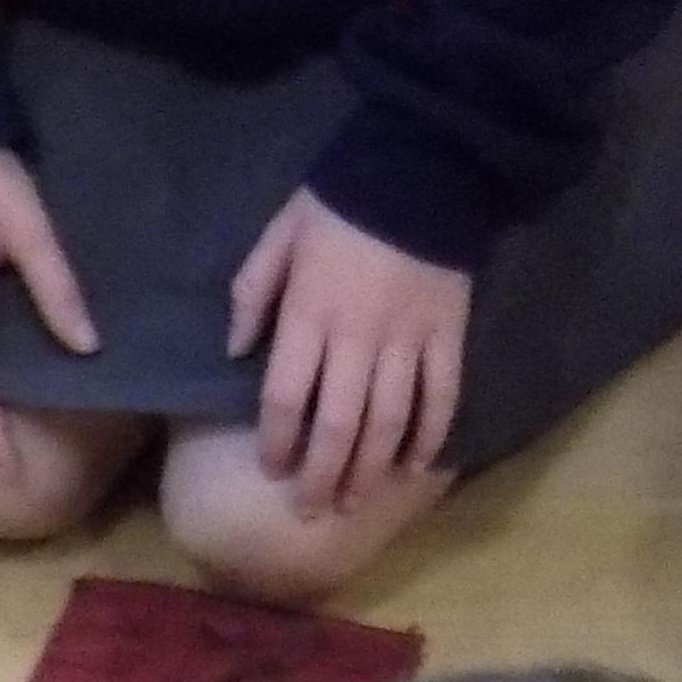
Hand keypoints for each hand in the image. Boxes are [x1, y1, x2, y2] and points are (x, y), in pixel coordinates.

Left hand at [231, 191, 470, 511]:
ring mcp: (408, 342)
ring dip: (369, 469)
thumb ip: (252, 293)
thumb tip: (234, 351)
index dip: (278, 441)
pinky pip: (441, 397)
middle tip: (311, 512)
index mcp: (309, 315)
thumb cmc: (337, 203)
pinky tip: (417, 467)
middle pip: (337, 425)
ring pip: (388, 422)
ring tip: (354, 502)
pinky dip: (430, 436)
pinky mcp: (448, 336)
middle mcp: (357, 339)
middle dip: (321, 475)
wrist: (419, 169)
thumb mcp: (278, 236)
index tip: (271, 471)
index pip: (288, 396)